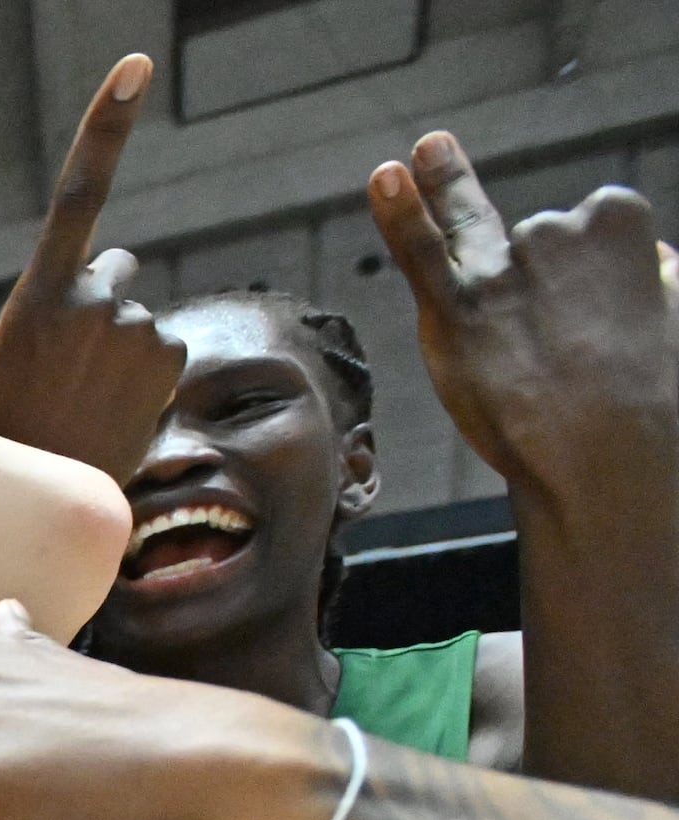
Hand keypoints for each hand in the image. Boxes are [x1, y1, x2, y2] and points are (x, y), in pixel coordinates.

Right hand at [0, 54, 179, 476]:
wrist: (43, 521)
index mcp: (40, 297)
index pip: (80, 190)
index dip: (107, 122)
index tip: (135, 64)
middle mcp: (98, 304)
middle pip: (109, 268)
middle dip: (89, 300)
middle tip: (53, 365)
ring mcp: (139, 333)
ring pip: (131, 312)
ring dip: (112, 342)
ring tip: (78, 400)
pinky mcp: (168, 360)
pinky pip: (158, 343)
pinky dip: (139, 369)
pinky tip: (108, 409)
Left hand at [370, 131, 678, 489]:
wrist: (605, 455)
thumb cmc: (655, 398)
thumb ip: (666, 276)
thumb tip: (655, 257)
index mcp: (620, 223)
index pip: (600, 221)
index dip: (601, 277)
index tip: (609, 319)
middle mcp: (557, 232)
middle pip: (538, 240)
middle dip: (546, 288)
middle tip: (566, 349)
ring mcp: (501, 268)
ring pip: (474, 228)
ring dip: (448, 184)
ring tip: (429, 148)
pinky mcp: (455, 310)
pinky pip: (420, 250)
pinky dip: (399, 211)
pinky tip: (385, 175)